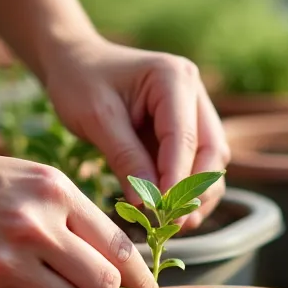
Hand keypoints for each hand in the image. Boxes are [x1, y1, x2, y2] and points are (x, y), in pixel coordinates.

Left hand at [38, 34, 229, 227]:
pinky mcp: (187, 127)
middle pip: (212, 149)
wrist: (75, 62)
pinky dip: (189, 189)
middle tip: (175, 224)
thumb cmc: (80, 82)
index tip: (164, 212)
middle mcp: (194, 91)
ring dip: (199, 194)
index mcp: (173, 78)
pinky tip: (173, 213)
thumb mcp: (96, 118)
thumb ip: (125, 157)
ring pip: (212, 160)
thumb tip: (148, 202)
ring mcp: (195, 109)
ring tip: (176, 225)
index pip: (184, 136)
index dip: (177, 178)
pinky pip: (198, 163)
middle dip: (196, 190)